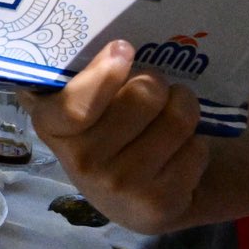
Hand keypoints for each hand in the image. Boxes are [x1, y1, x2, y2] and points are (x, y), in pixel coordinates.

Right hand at [23, 41, 208, 235]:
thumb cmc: (107, 133)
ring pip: (177, 119)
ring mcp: (120, 186)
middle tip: (154, 85)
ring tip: (174, 109)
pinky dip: (194, 142)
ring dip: (183, 106)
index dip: (104, 74)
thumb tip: (110, 44)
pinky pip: (195, 148)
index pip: (74, 104)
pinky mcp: (159, 204)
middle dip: (156, 81)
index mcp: (53, 129)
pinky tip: (179, 150)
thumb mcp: (83, 107)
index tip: (124, 49)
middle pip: (142, 96)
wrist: (135, 199)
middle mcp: (81, 163)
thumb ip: (82, 77)